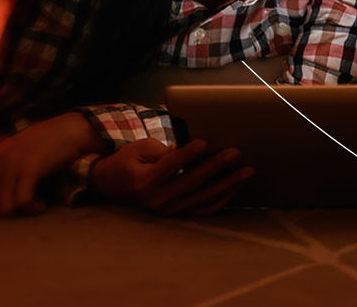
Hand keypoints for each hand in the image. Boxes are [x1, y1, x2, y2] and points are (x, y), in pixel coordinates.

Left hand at [0, 112, 101, 220]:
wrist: (65, 131)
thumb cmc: (37, 150)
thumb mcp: (8, 158)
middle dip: (2, 214)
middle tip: (20, 209)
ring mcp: (9, 163)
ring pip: (2, 209)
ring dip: (20, 212)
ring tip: (34, 204)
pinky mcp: (27, 168)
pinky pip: (21, 203)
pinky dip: (32, 209)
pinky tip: (41, 205)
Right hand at [90, 138, 253, 215]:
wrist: (111, 185)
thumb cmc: (127, 162)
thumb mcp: (141, 148)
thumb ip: (167, 150)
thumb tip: (193, 150)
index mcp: (145, 181)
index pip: (171, 165)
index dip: (188, 153)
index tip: (206, 141)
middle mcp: (157, 199)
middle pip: (193, 183)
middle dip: (217, 167)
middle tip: (236, 153)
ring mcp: (168, 210)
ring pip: (203, 199)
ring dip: (227, 185)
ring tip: (246, 171)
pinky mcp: (176, 214)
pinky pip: (203, 209)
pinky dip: (221, 199)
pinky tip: (235, 186)